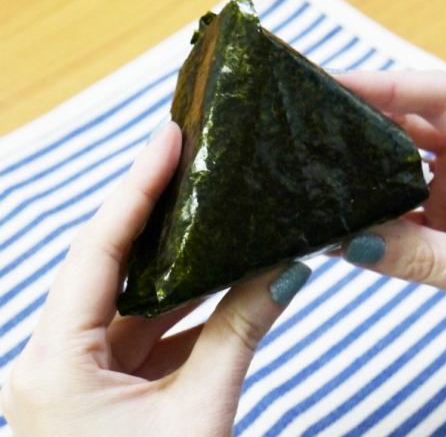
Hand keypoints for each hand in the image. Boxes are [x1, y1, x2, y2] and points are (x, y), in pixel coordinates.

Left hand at [0, 121, 309, 435]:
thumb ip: (243, 331)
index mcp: (55, 363)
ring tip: (212, 206)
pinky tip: (222, 274)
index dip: (137, 188)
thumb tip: (288, 269)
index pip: (98, 251)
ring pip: (134, 297)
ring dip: (178, 260)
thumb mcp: (203, 411)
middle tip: (190, 158)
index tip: (168, 138)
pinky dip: (187, 303)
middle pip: (113, 265)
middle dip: (156, 212)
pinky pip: (149, 328)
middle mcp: (56, 359)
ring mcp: (81, 371)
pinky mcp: (108, 384)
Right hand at [337, 70, 445, 384]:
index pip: (442, 98)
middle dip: (365, 117)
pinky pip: (397, 204)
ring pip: (400, 160)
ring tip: (319, 165)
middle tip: (315, 119)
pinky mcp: (444, 217)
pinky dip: (371, 211)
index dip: (388, 86)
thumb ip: (423, 257)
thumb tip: (355, 241)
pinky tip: (343, 220)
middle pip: (413, 121)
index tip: (338, 84)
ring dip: (364, 166)